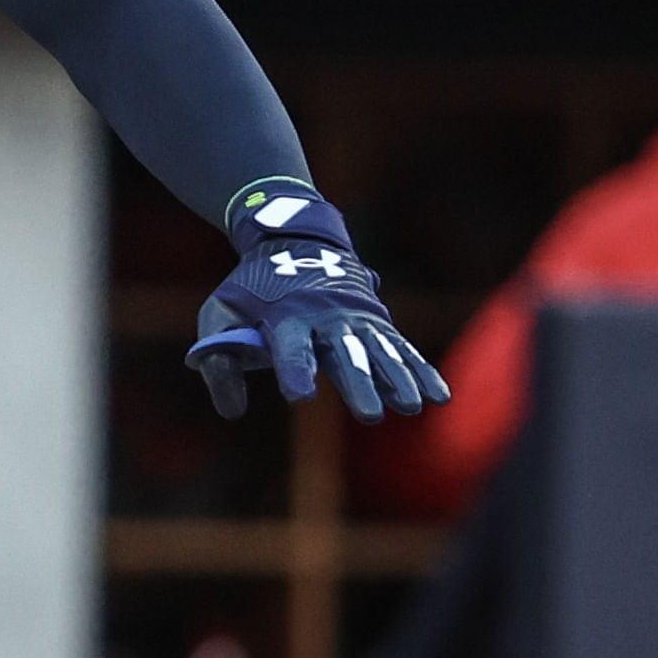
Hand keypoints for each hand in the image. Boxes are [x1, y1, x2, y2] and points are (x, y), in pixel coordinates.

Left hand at [188, 184, 447, 421]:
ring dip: (397, 379)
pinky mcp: (378, 321)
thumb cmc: (250, 290)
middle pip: (344, 354)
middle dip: (358, 384)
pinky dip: (420, 370)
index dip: (294, 370)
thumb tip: (232, 411)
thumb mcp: (220, 314)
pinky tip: (438, 396)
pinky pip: (401, 348)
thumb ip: (219, 360)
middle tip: (370, 415)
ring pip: (380, 351)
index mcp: (285, 317)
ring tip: (411, 407)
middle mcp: (326, 317)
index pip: (290, 348)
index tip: (300, 396)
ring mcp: (357, 318)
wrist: (294, 242)